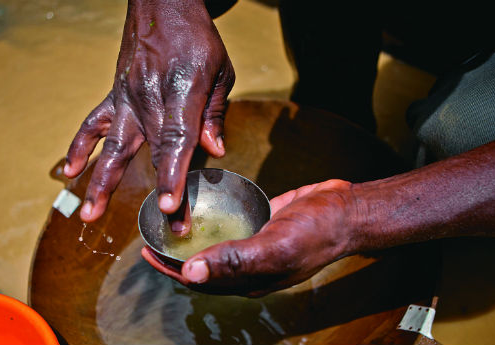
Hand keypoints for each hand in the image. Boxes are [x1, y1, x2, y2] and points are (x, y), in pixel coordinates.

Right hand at [64, 0, 234, 221]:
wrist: (163, 4)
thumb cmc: (198, 38)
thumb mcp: (221, 70)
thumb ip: (215, 113)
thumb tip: (213, 150)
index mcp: (183, 91)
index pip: (178, 140)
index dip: (174, 174)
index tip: (171, 206)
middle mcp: (151, 98)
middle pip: (154, 153)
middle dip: (160, 191)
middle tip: (164, 227)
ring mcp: (128, 97)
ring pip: (114, 145)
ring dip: (102, 181)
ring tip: (90, 214)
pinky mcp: (114, 93)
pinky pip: (93, 123)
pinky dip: (79, 147)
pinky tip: (68, 171)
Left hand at [142, 179, 359, 296]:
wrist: (346, 210)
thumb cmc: (316, 232)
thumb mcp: (274, 247)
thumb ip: (234, 260)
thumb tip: (191, 275)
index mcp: (249, 279)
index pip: (200, 281)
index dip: (172, 270)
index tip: (148, 252)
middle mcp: (249, 265)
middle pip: (204, 265)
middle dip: (176, 256)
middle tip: (152, 235)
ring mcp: (256, 244)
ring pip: (216, 246)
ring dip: (192, 238)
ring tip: (170, 221)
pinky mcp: (263, 223)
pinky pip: (232, 225)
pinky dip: (213, 221)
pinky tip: (202, 206)